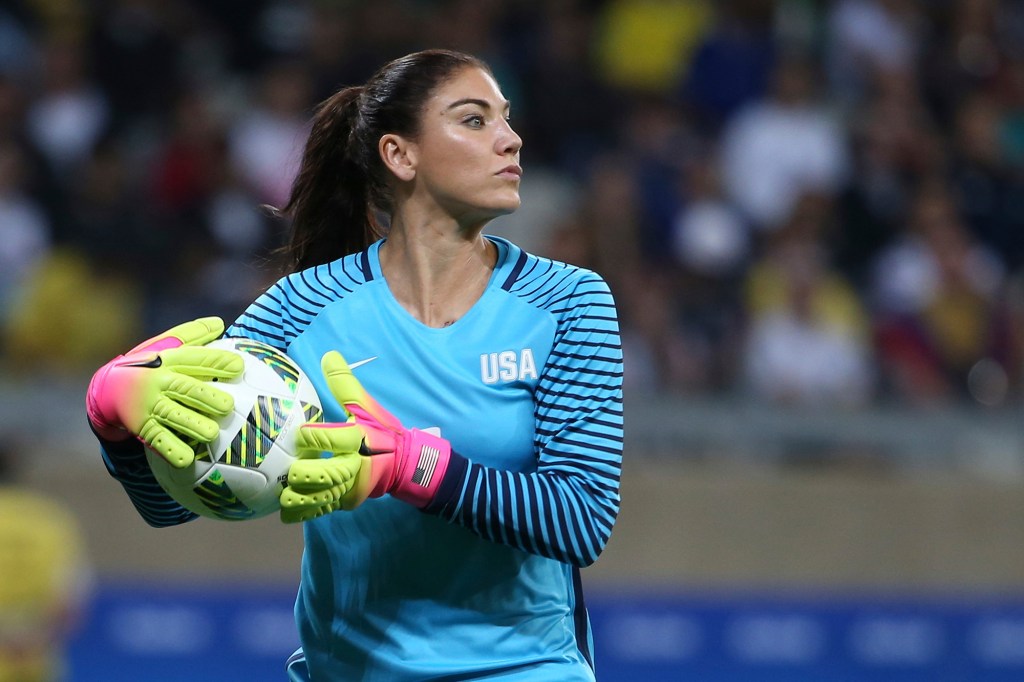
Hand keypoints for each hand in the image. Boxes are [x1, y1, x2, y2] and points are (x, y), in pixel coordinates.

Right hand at [85, 317, 243, 467]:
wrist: (106, 388)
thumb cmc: (148, 364)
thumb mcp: (165, 346)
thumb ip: (192, 335)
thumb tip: (220, 323)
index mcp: (168, 360)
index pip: (195, 359)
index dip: (216, 362)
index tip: (239, 366)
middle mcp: (159, 381)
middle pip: (185, 388)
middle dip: (206, 397)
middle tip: (227, 405)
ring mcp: (149, 405)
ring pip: (173, 415)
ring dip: (192, 425)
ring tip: (212, 433)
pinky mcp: (141, 426)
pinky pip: (157, 439)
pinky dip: (171, 450)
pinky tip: (186, 460)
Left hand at [278, 351, 452, 522]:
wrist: (406, 464)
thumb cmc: (382, 432)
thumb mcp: (366, 406)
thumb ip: (345, 384)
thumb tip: (328, 354)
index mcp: (360, 439)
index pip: (338, 438)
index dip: (317, 437)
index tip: (301, 434)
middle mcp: (356, 465)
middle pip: (330, 474)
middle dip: (308, 475)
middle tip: (291, 472)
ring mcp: (352, 487)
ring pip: (325, 497)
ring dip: (303, 498)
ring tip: (283, 496)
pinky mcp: (347, 501)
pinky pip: (324, 509)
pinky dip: (305, 512)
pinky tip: (287, 512)